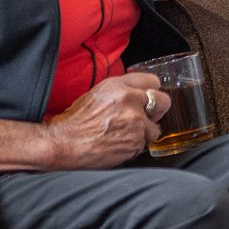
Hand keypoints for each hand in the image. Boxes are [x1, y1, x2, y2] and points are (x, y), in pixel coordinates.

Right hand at [41, 71, 165, 167]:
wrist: (65, 143)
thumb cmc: (76, 121)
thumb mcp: (97, 94)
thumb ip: (121, 91)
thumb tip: (138, 94)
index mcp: (119, 85)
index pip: (152, 81)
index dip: (152, 91)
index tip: (151, 97)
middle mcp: (130, 100)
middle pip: (163, 101)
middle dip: (157, 110)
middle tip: (148, 117)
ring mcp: (135, 122)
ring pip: (154, 128)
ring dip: (143, 133)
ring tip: (124, 135)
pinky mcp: (135, 142)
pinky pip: (144, 145)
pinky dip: (134, 147)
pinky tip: (119, 145)